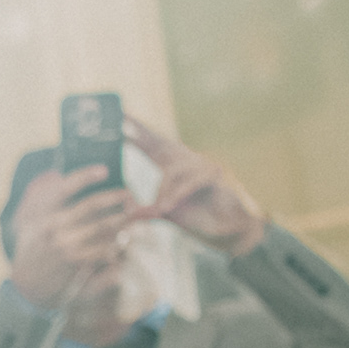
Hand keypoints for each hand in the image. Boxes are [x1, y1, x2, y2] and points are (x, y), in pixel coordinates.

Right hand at [7, 161, 137, 313]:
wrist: (26, 284)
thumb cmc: (32, 251)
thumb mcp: (29, 224)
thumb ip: (42, 203)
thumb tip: (57, 179)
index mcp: (44, 213)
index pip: (65, 188)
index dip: (85, 176)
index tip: (104, 170)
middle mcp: (55, 226)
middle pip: (91, 205)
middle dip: (113, 197)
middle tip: (129, 194)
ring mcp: (65, 244)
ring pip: (101, 226)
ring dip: (120, 220)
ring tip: (133, 215)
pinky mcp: (75, 261)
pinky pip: (102, 248)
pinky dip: (115, 244)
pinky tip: (123, 241)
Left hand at [127, 114, 267, 258]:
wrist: (230, 229)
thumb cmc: (200, 217)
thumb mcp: (169, 213)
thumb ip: (148, 210)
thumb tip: (125, 210)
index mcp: (176, 167)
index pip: (153, 146)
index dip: (137, 133)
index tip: (119, 118)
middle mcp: (188, 161)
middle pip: (161, 144)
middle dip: (141, 133)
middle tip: (121, 119)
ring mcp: (202, 165)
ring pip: (172, 170)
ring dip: (161, 191)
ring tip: (158, 210)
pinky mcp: (214, 176)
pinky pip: (189, 183)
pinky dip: (176, 195)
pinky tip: (167, 207)